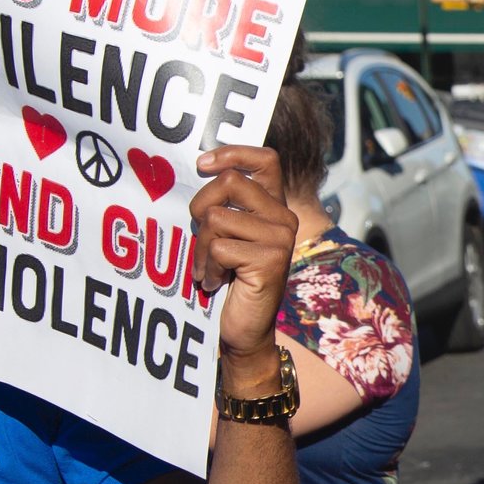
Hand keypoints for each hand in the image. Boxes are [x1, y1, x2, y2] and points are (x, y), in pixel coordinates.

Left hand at [191, 145, 298, 387]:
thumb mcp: (227, 235)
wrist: (244, 330)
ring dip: (201, 247)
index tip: (201, 165)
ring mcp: (280, 239)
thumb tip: (199, 169)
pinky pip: (218, 248)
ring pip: (217, 218)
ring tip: (209, 268)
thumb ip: (225, 205)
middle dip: (201, 207)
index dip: (232, 153)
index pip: (265, 159)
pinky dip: (208, 268)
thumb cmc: (230, 280)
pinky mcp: (270, 261)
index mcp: (274, 207)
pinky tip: (217, 282)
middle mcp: (283, 218)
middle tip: (201, 237)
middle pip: (230, 182)